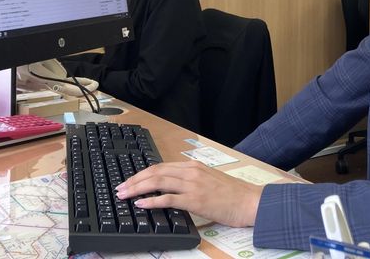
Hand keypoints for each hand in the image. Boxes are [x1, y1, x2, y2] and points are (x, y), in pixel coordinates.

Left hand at [115, 161, 262, 227]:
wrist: (249, 201)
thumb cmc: (232, 194)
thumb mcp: (208, 180)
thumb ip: (190, 181)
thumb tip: (170, 188)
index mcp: (193, 166)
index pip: (161, 166)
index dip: (142, 173)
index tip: (129, 180)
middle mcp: (191, 172)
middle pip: (155, 171)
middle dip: (134, 180)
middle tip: (120, 188)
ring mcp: (192, 185)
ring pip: (158, 182)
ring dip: (137, 188)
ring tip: (124, 195)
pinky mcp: (195, 200)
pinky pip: (168, 198)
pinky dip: (152, 201)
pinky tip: (141, 203)